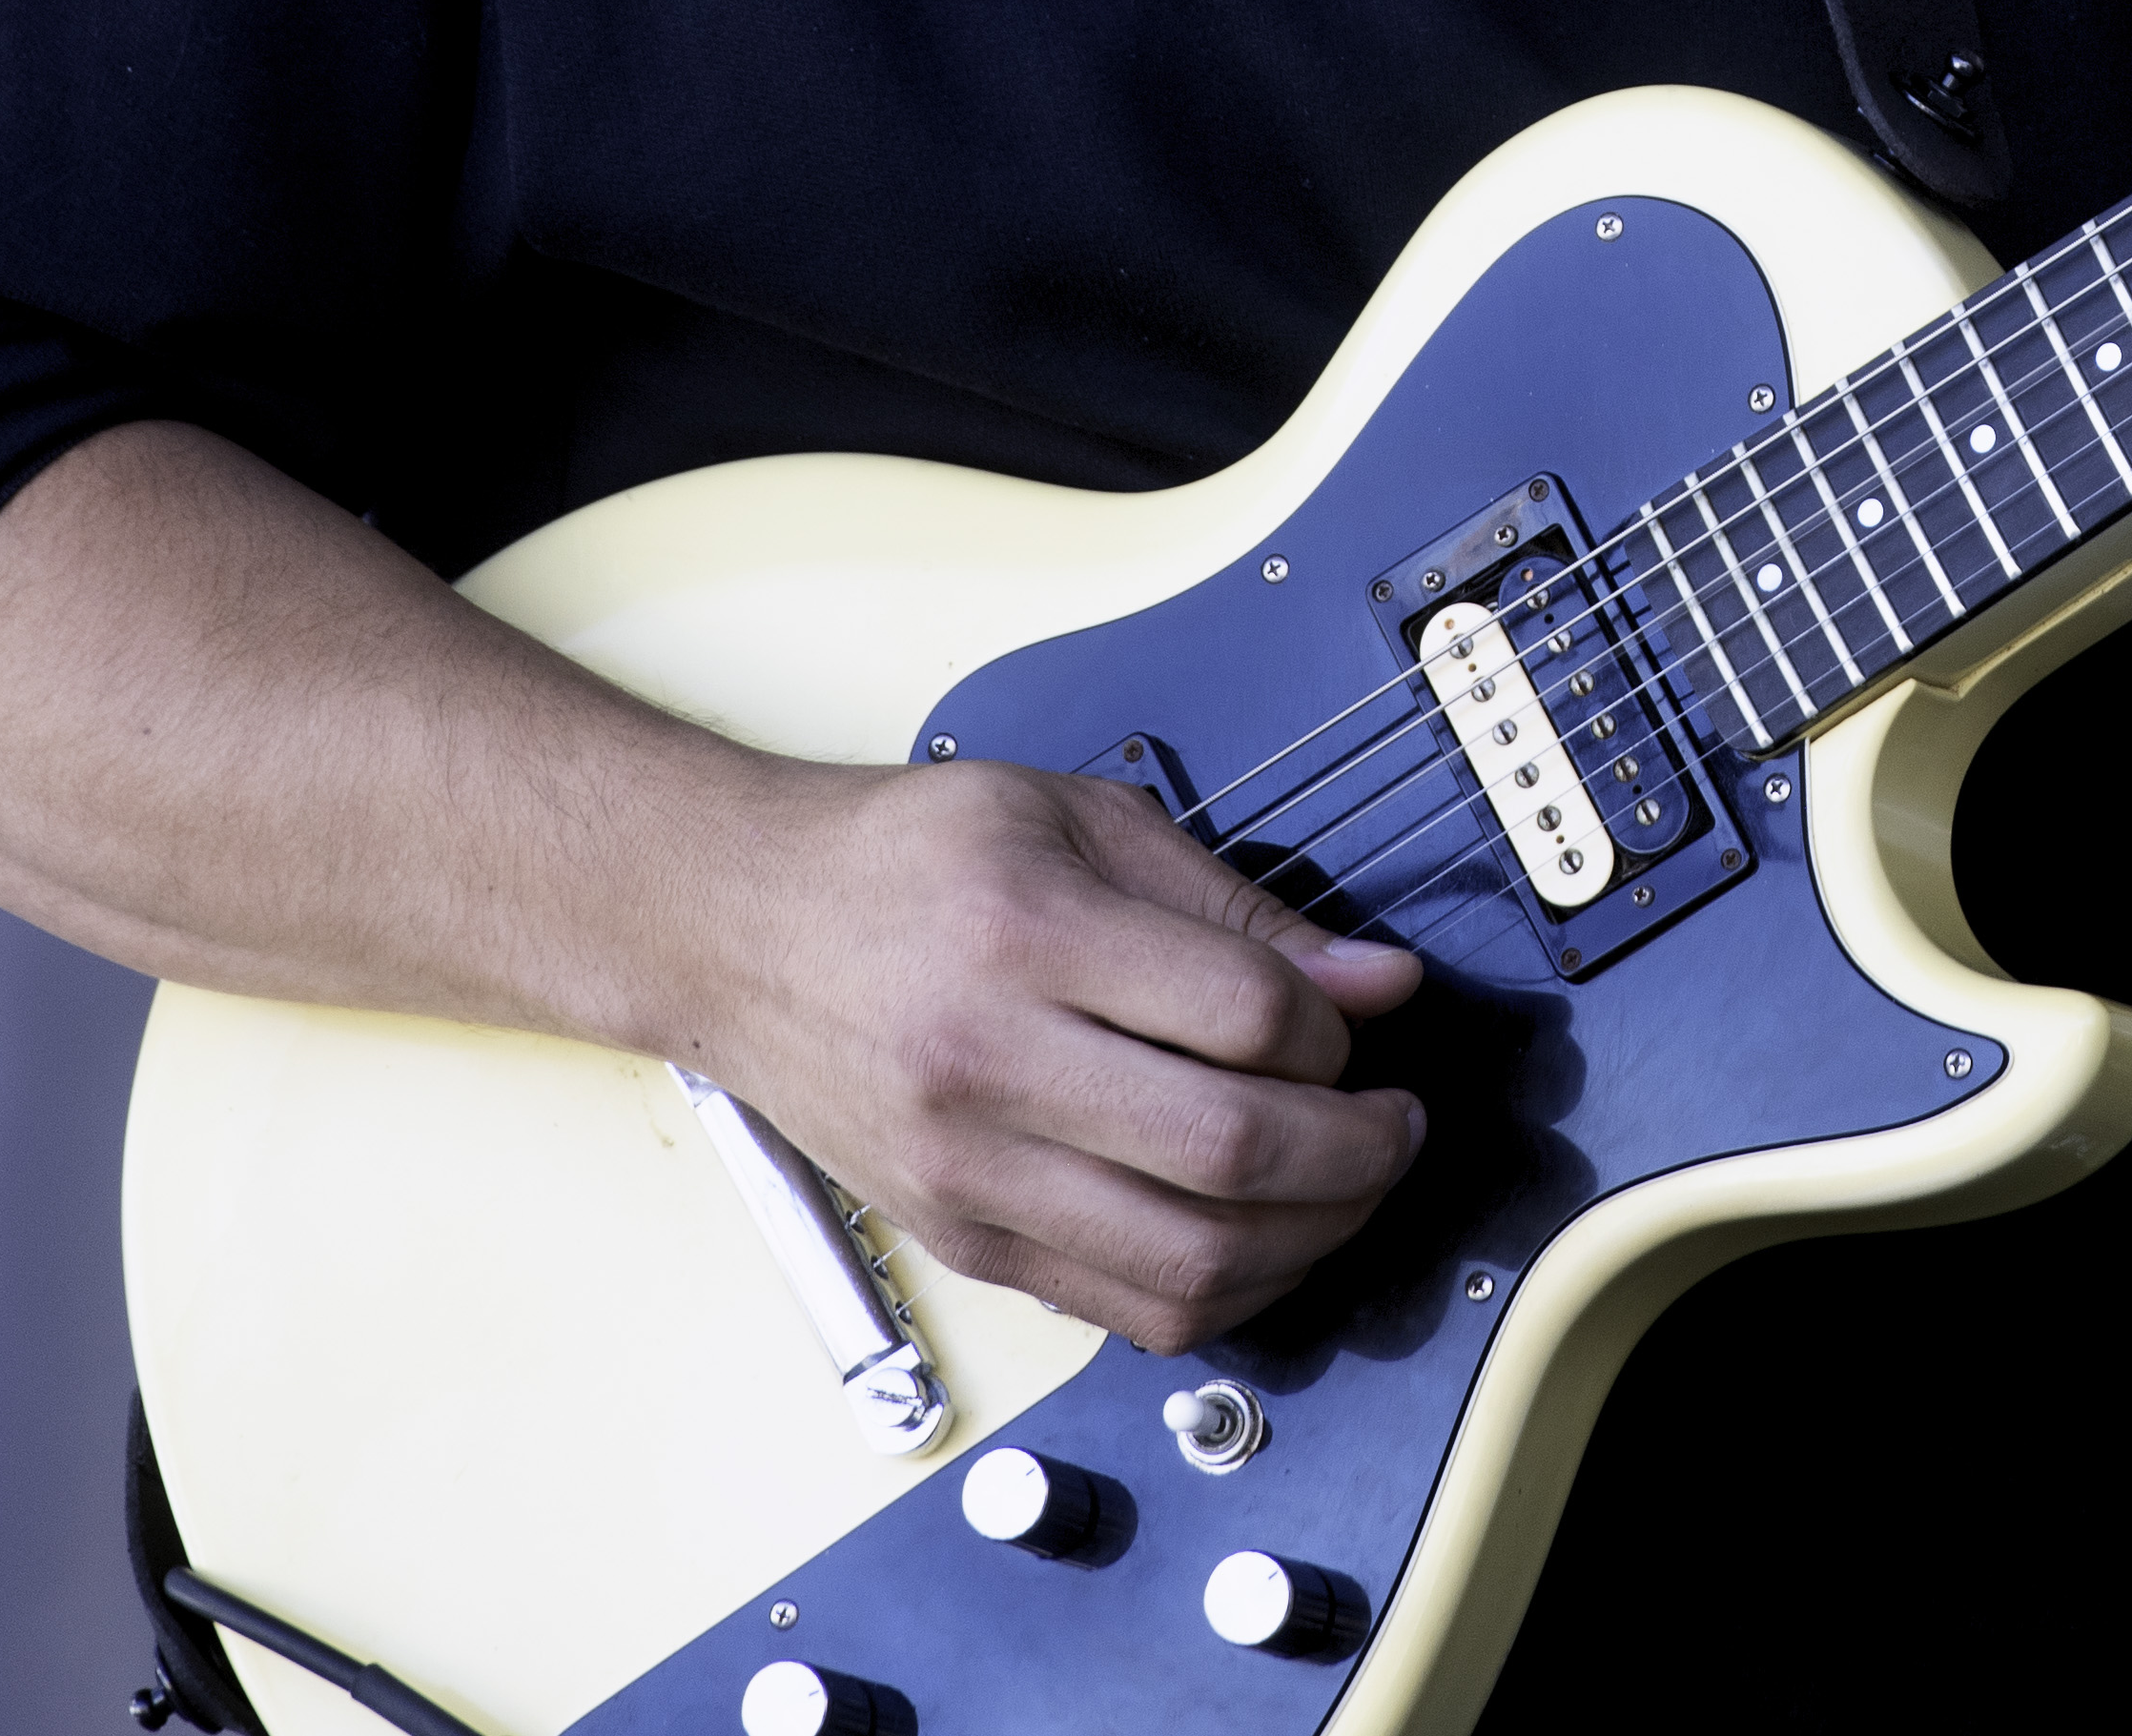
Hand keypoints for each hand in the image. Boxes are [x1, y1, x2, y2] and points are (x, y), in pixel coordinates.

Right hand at [677, 756, 1432, 1352]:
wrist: (736, 931)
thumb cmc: (903, 861)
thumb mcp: (1079, 819)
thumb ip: (1235, 906)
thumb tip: (1373, 982)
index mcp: (1026, 938)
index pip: (1244, 1014)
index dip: (1339, 1026)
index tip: (1366, 1013)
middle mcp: (988, 1071)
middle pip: (1229, 1151)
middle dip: (1358, 1149)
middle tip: (1396, 1120)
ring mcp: (970, 1176)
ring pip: (1188, 1262)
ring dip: (1311, 1238)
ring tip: (1348, 1184)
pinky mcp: (963, 1243)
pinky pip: (1126, 1312)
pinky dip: (1225, 1292)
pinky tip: (1263, 1237)